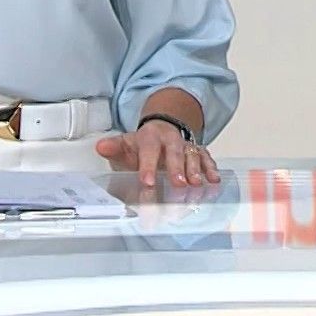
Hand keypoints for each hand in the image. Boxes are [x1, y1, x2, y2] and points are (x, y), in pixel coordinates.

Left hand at [95, 120, 219, 187]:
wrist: (161, 131)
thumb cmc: (142, 145)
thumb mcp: (126, 145)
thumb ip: (114, 148)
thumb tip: (101, 147)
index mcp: (150, 137)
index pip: (149, 150)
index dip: (148, 166)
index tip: (148, 182)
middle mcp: (170, 139)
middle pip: (174, 152)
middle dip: (177, 168)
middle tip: (178, 184)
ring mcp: (185, 146)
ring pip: (192, 155)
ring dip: (195, 170)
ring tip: (196, 185)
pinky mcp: (198, 152)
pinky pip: (206, 158)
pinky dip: (210, 168)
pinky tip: (214, 180)